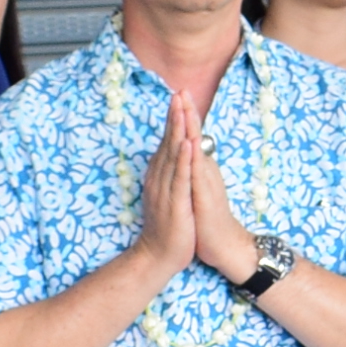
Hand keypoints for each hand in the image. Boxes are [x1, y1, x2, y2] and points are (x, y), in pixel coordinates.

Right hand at [129, 100, 203, 280]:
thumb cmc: (168, 227)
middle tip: (178, 91)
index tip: (178, 97)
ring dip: (177, 129)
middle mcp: (159, 178)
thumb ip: (169, 175)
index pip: (167, 142)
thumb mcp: (168, 195)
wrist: (158, 256)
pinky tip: (187, 142)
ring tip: (181, 107)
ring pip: (172, 154)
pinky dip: (183, 158)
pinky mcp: (175, 202)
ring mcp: (165, 189)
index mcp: (159, 176)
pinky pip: (179, 176)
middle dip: (174, 115)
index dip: (172, 119)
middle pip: (167, 141)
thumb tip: (171, 158)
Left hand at [183, 102, 260, 282]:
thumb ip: (193, 172)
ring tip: (186, 106)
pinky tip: (191, 141)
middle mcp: (204, 170)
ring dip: (191, 126)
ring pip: (197, 148)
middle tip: (181, 90)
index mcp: (200, 169)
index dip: (185, 117)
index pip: (191, 138)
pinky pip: (197, 172)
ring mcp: (205, 181)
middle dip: (187, 113)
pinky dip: (193, 155)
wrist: (223, 244)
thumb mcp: (198, 190)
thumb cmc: (207, 219)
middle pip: (195, 136)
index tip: (178, 96)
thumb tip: (188, 156)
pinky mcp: (205, 194)